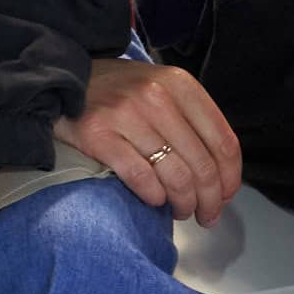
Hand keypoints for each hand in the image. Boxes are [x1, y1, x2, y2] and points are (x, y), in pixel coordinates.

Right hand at [55, 57, 241, 226]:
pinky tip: (155, 200)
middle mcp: (156, 97)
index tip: (226, 196)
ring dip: (183, 203)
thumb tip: (218, 174)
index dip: (230, 178)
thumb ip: (190, 119)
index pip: (222, 141)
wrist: (63, 78)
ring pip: (175, 176)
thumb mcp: (161, 88)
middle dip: (210, 200)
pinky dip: (154, 196)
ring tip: (181, 211)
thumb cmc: (118, 91)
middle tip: (207, 215)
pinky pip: (141, 178)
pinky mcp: (98, 135)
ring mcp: (126, 115)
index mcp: (179, 84)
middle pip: (202, 164)